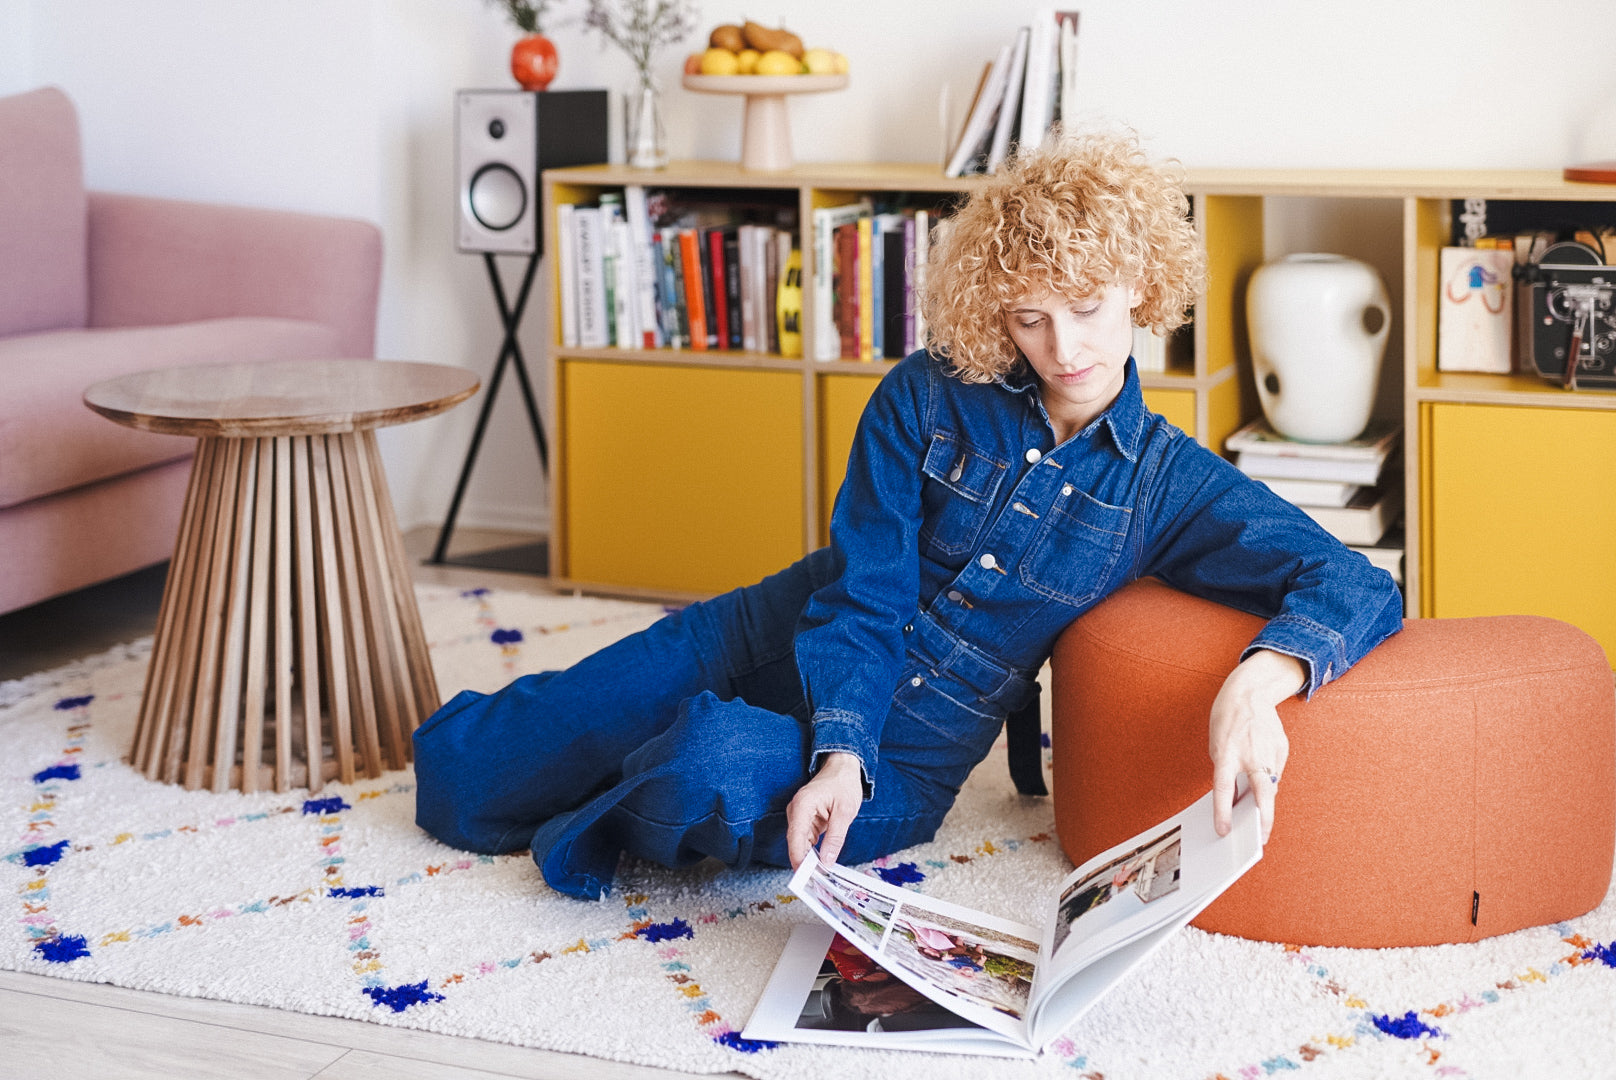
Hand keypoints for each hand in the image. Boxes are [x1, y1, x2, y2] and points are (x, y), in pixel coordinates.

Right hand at [786, 751, 865, 868]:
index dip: (798, 858)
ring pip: (799, 842)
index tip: (805, 876)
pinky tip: (820, 863)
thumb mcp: (845, 812)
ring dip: (808, 858)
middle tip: (816, 882)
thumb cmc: (844, 784)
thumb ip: (835, 838)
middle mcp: (795, 810)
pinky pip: (805, 838)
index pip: (795, 837)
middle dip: (804, 862)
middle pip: (795, 842)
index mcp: (803, 805)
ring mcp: (798, 814)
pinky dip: (811, 851)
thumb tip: (826, 861)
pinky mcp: (804, 819)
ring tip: (820, 876)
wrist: (842, 767)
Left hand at [1209, 649, 1303, 843]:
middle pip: (1262, 792)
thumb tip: (1241, 798)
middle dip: (1265, 818)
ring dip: (1265, 799)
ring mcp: (1270, 750)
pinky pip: (1275, 771)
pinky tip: (1263, 776)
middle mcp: (1250, 753)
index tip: (1224, 831)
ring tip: (1259, 814)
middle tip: (1262, 838)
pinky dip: (1268, 778)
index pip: (1224, 788)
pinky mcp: (1282, 747)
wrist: (1248, 692)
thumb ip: (1228, 772)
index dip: (1223, 811)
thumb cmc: (1226, 721)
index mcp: (1227, 753)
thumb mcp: (1218, 746)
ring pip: (1271, 784)